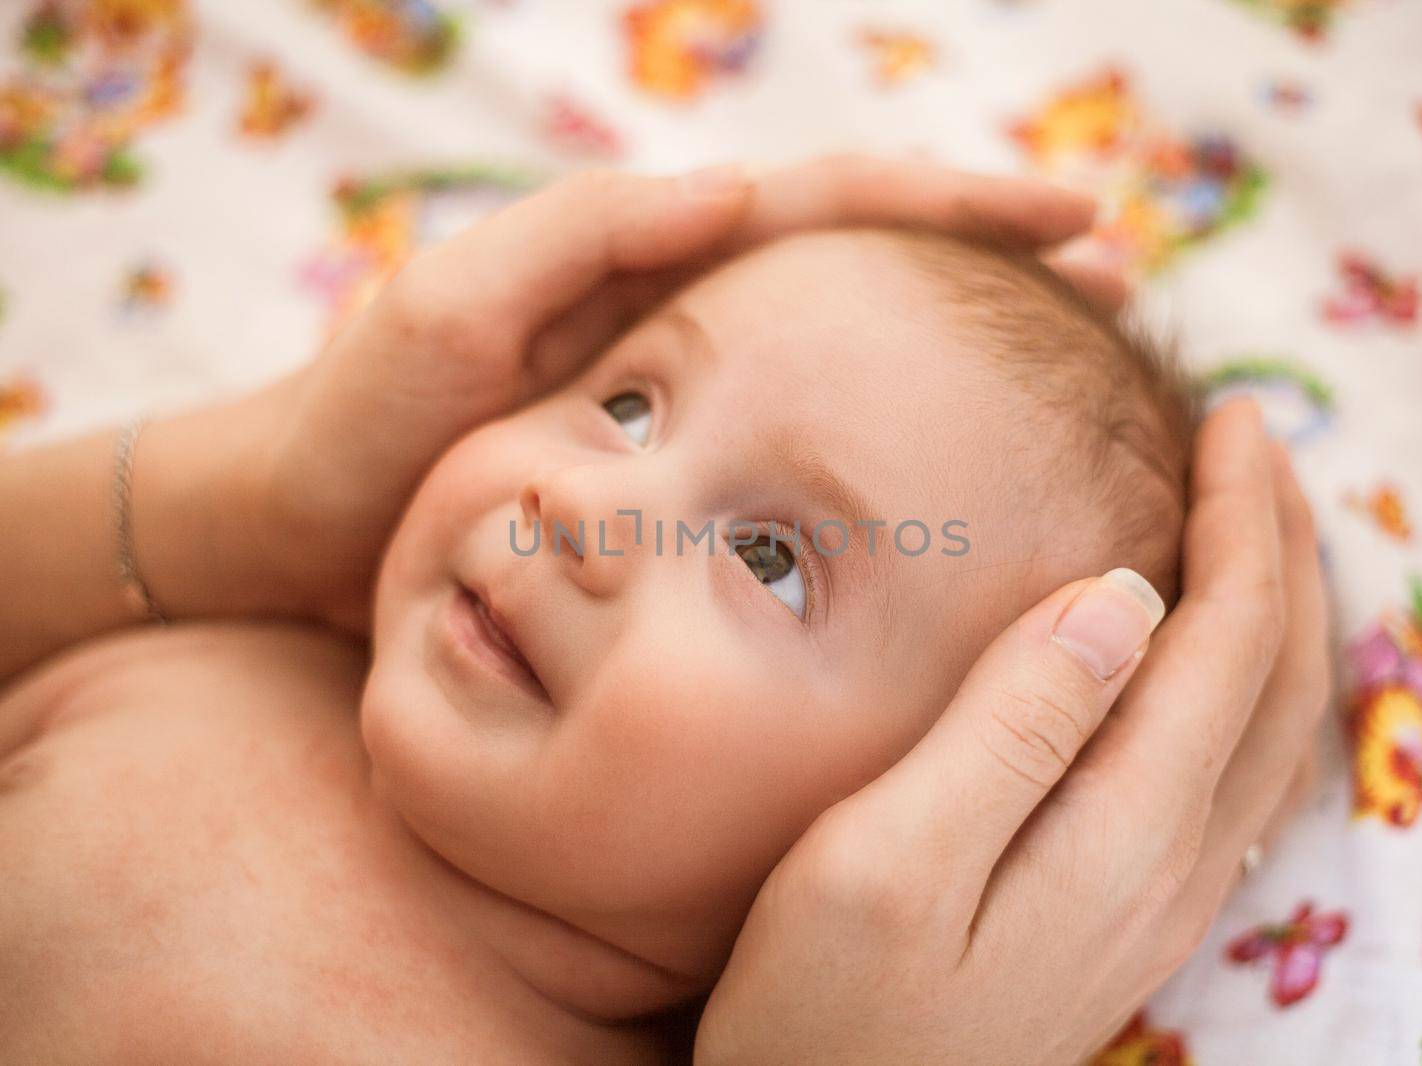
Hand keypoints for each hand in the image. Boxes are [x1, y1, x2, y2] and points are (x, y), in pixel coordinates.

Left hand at [219, 157, 1106, 633]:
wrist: (298, 537)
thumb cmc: (361, 421)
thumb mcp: (453, 309)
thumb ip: (584, 238)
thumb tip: (745, 189)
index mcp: (658, 262)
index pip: (837, 208)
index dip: (957, 210)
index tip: (1079, 222)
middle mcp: (692, 323)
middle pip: (877, 280)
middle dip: (1000, 280)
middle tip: (1123, 297)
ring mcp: (693, 415)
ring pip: (859, 375)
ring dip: (965, 372)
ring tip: (1081, 393)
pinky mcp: (675, 497)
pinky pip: (806, 471)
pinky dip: (889, 468)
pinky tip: (948, 499)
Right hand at [693, 397, 1330, 1064]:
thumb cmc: (823, 1007)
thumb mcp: (886, 858)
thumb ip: (1010, 725)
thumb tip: (1120, 595)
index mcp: (1122, 829)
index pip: (1226, 640)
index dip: (1244, 520)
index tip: (1228, 418)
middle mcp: (1170, 864)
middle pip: (1277, 677)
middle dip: (1283, 545)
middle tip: (1253, 441)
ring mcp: (1156, 898)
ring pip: (1266, 726)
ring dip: (1274, 609)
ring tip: (1246, 524)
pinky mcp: (1123, 915)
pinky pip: (1230, 768)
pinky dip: (1242, 679)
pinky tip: (1196, 659)